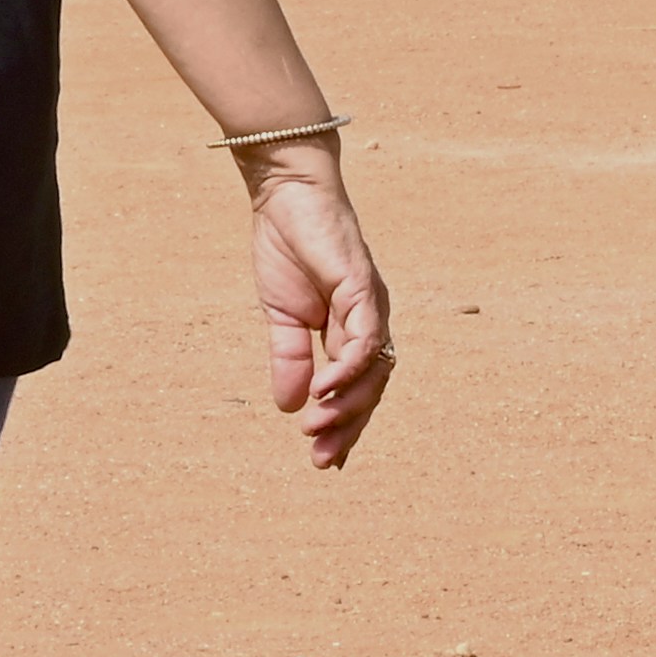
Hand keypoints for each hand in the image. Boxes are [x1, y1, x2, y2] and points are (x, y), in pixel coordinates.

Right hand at [240, 142, 393, 467]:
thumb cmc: (288, 249)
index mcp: (352, 331)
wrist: (286, 198)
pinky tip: (324, 389)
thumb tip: (290, 407)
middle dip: (348, 426)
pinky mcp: (363, 289)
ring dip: (346, 403)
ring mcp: (371, 306)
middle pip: (371, 388)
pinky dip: (347, 367)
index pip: (357, 389)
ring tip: (319, 430)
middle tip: (322, 458)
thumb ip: (289, 360)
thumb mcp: (282, 317)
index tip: (322, 458)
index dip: (344, 424)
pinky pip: (363, 337)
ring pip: (372, 369)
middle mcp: (370, 323)